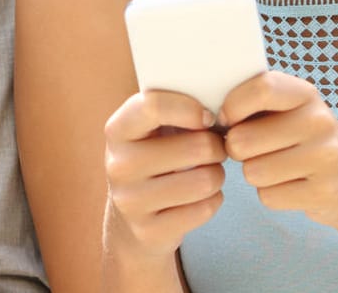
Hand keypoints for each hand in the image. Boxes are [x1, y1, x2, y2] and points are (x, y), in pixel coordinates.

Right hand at [102, 89, 227, 259]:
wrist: (130, 218)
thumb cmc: (154, 158)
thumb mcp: (151, 129)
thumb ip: (173, 109)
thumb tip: (220, 105)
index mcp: (117, 130)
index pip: (154, 105)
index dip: (191, 108)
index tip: (208, 117)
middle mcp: (118, 165)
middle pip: (195, 147)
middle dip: (216, 147)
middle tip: (214, 149)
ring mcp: (131, 201)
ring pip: (205, 181)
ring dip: (217, 175)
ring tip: (208, 173)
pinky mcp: (149, 231)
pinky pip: (204, 209)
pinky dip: (213, 201)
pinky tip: (201, 197)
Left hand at [219, 72, 337, 232]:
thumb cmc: (304, 140)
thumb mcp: (288, 111)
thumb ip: (254, 102)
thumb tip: (208, 114)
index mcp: (304, 93)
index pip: (260, 88)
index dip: (232, 106)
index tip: (227, 119)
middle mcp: (319, 120)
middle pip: (243, 139)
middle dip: (237, 150)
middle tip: (254, 150)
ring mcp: (325, 157)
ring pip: (253, 171)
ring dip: (254, 174)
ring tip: (276, 166)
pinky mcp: (324, 191)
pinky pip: (268, 196)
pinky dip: (271, 195)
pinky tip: (291, 185)